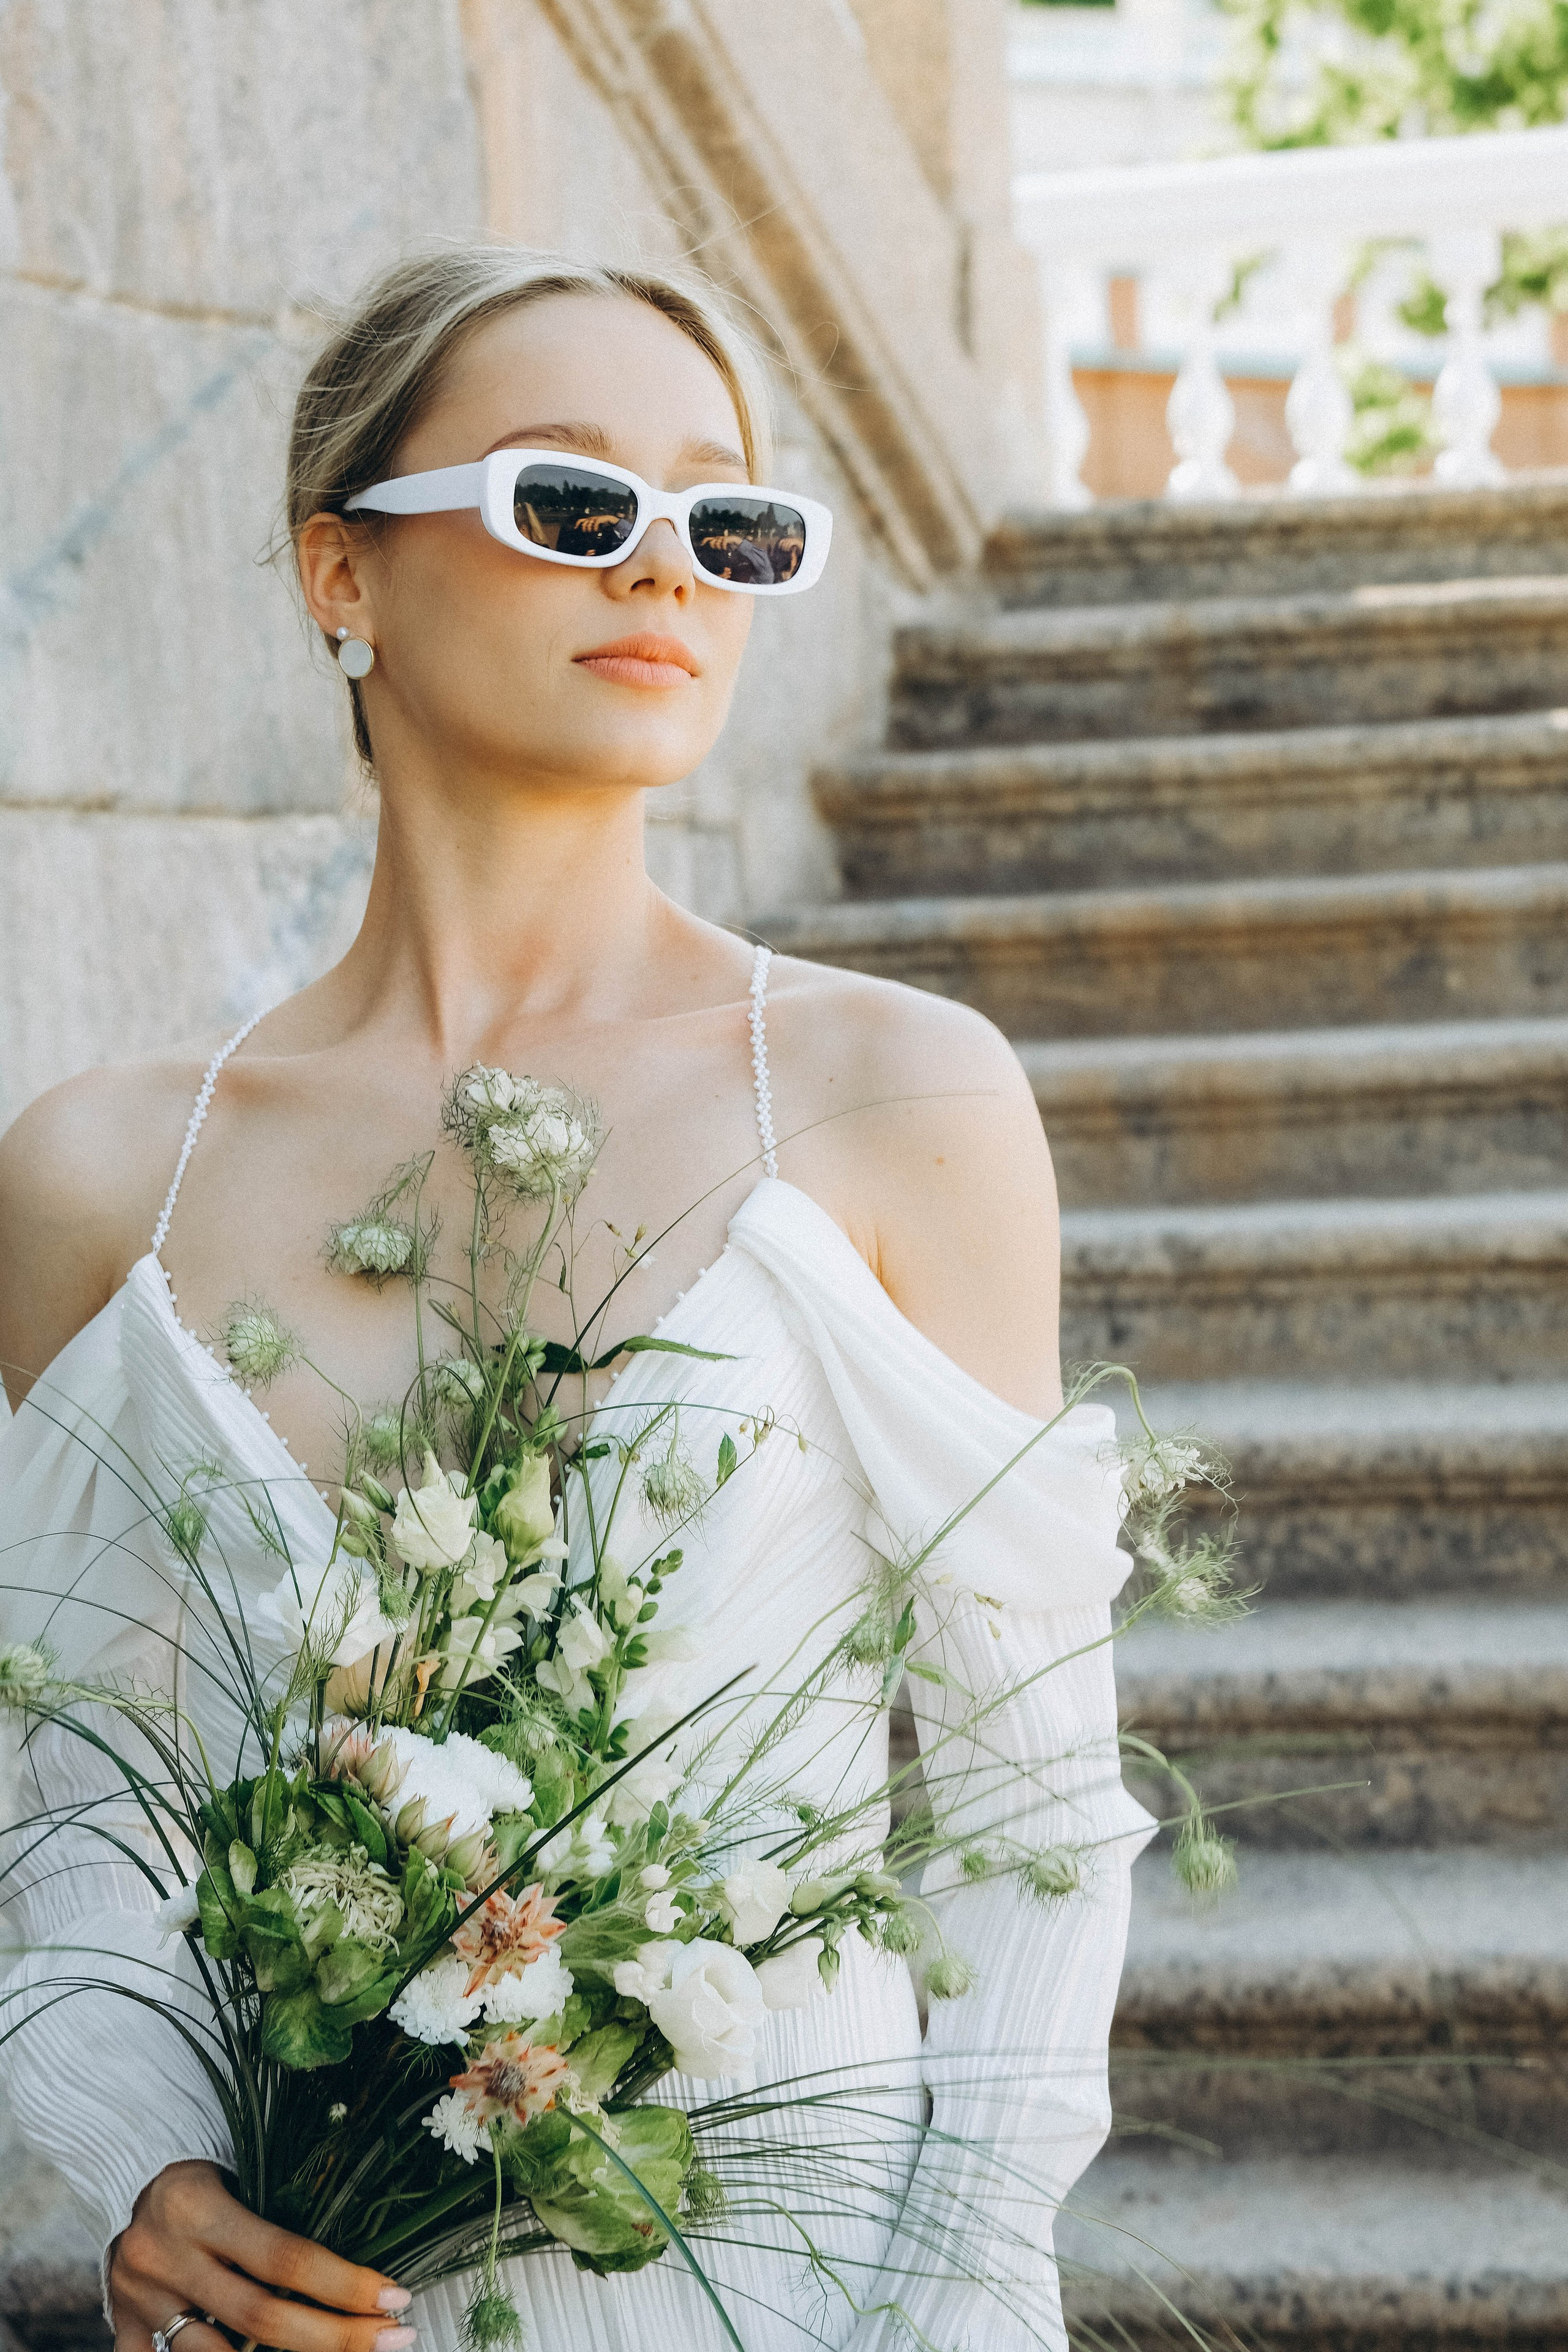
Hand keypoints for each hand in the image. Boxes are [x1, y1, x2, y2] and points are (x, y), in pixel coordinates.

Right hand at [110, 2162, 417, 2351]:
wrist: (122, 2181)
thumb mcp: (237, 2173)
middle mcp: (167, 2258)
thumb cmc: (204, 2177)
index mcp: (199, 2208)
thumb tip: (360, 2259)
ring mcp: (143, 2300)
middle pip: (260, 2318)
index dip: (344, 2284)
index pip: (285, 2258)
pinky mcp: (125, 2326)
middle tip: (392, 2340)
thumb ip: (282, 2216)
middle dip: (334, 2338)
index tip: (395, 2299)